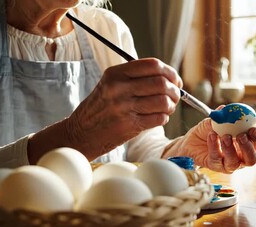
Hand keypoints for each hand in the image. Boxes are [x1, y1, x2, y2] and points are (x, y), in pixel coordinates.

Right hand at [64, 58, 181, 159]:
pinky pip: (159, 118)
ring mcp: (124, 107)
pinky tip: (157, 118)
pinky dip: (164, 118)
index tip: (175, 80)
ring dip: (170, 106)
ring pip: (163, 101)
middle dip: (174, 90)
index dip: (170, 72)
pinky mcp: (129, 125)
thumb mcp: (110, 84)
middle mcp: (119, 88)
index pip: (153, 65)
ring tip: (166, 108)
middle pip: (161, 83)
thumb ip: (136, 78)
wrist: (81, 133)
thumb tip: (170, 79)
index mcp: (115, 74)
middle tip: (175, 96)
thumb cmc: (100, 108)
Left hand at [164, 118, 255, 173]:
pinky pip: (217, 159)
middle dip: (248, 147)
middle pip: (252, 158)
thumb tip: (224, 108)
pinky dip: (215, 147)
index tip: (253, 129)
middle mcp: (240, 156)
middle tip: (240, 136)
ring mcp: (229, 164)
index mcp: (246, 143)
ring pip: (235, 163)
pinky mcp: (216, 167)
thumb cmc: (208, 131)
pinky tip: (211, 136)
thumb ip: (222, 116)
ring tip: (224, 136)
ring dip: (231, 149)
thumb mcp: (215, 120)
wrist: (191, 141)